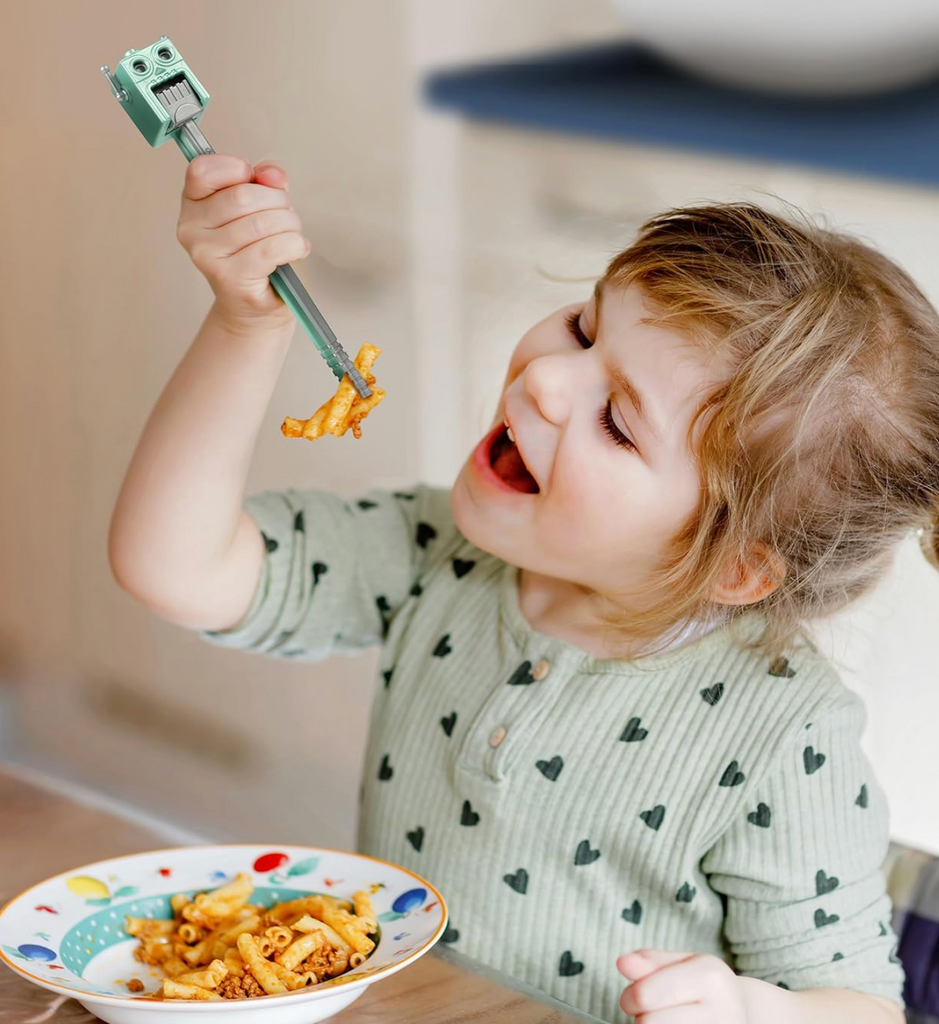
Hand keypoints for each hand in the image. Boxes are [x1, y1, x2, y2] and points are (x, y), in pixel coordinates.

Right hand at [176, 153, 310, 331]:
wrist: (257, 307)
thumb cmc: (259, 255)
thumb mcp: (262, 208)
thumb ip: (265, 182)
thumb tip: (272, 174)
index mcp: (192, 204)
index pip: (203, 170)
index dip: (238, 169)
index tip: (256, 182)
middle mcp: (191, 230)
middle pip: (242, 195)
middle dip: (278, 202)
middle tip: (286, 217)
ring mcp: (207, 256)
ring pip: (261, 222)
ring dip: (290, 225)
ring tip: (291, 236)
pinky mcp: (230, 277)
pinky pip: (271, 249)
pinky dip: (293, 245)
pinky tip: (295, 249)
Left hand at [617, 949, 748, 1022]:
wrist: (744, 1014)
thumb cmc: (704, 988)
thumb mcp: (683, 964)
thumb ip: (650, 962)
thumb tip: (622, 963)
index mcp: (711, 977)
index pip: (646, 995)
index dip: (630, 998)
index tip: (630, 999)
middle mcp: (723, 1011)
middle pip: (650, 1023)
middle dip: (642, 1019)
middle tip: (650, 1014)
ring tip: (666, 1022)